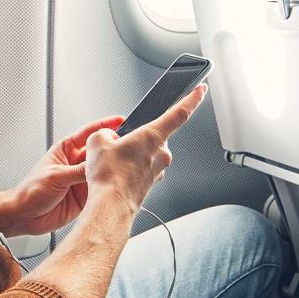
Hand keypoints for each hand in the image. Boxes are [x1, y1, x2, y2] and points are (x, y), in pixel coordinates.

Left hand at [0, 116, 124, 236]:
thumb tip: (98, 164)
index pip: (88, 134)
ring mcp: (81, 180)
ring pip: (102, 171)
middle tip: (127, 149)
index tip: (120, 120)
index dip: (104, 126)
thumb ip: (79, 171)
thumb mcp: (56, 176)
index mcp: (65, 151)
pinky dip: (108, 189)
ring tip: (124, 169)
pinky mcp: (85, 196)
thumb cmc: (30, 191)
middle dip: (112, 150)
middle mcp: (75, 164)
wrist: (25, 216)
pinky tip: (115, 187)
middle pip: (99, 153)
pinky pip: (100, 189)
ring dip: (112, 171)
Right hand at [84, 84, 207, 216]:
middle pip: (153, 136)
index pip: (180, 113)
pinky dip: (129, 169)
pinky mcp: (151, 183)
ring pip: (146, 154)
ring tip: (112, 165)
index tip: (201, 91)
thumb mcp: (97, 142)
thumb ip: (105, 133)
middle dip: (136, 138)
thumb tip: (109, 138)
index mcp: (153, 136)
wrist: (111, 206)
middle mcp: (162, 154)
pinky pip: (142, 169)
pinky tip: (116, 175)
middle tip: (116, 147)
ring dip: (131, 155)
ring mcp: (158, 171)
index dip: (192, 99)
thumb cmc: (110, 178)